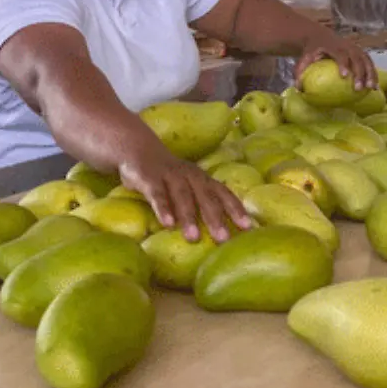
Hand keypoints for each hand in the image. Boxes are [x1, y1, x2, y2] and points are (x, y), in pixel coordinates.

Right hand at [118, 145, 251, 242]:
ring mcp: (170, 175)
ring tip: (194, 237)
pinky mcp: (149, 178)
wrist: (138, 148)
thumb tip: (221, 234)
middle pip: (206, 196)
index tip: (248, 227)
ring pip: (183, 195)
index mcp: (202, 179)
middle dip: (216, 218)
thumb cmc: (169, 177)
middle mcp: (190, 176)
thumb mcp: (188, 186)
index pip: (223, 193)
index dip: (236, 209)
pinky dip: (163, 208)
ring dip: (189, 216)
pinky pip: (157, 194)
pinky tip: (168, 224)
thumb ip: (200, 204)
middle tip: (224, 239)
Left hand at [295, 34, 377, 91]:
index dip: (343, 63)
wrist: (319, 36)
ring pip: (366, 59)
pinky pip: (369, 61)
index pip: (339, 53)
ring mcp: (354, 47)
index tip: (344, 76)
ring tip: (371, 88)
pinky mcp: (359, 51)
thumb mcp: (303, 59)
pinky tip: (374, 86)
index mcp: (332, 46)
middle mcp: (345, 45)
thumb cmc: (311, 51)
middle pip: (356, 57)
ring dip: (370, 73)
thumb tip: (298, 89)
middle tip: (358, 88)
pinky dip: (373, 72)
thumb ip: (300, 72)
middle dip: (359, 72)